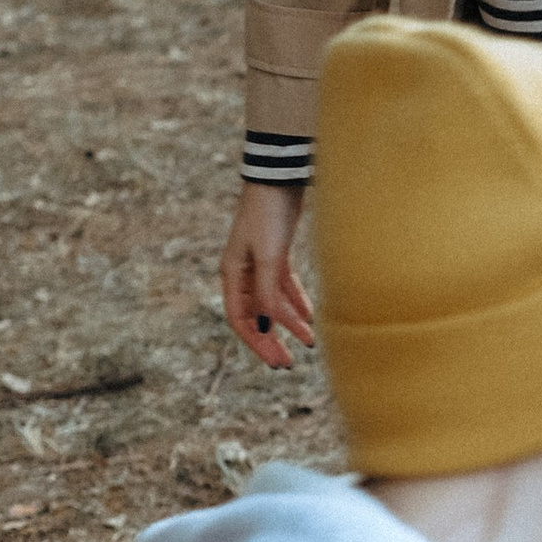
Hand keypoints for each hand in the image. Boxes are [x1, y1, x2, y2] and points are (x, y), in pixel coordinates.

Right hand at [222, 182, 315, 363]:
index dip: (258, 344)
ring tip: (307, 341)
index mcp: (232, 274)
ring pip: (272, 303)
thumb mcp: (269, 258)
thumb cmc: (269, 216)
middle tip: (289, 363)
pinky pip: (283, 287)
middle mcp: (242, 272)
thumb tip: (266, 328)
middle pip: (255, 316)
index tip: (278, 362)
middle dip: (272, 340)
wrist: (280, 178)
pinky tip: (310, 316)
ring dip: (288, 323)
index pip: (241, 321)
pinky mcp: (277, 253)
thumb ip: (268, 294)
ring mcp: (259, 263)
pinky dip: (296, 302)